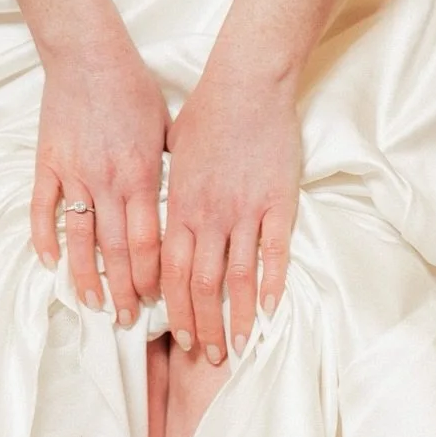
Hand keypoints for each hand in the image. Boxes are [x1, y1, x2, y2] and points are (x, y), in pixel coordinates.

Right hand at [30, 46, 170, 327]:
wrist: (88, 49)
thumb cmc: (133, 87)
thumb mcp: (166, 130)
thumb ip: (169, 174)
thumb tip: (182, 212)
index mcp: (142, 175)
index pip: (149, 241)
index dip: (152, 276)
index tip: (156, 302)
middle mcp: (109, 181)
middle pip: (117, 250)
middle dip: (124, 290)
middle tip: (126, 322)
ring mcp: (75, 174)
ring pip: (80, 238)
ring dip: (86, 277)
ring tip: (92, 305)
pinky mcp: (48, 163)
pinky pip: (43, 209)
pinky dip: (45, 238)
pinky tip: (50, 264)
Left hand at [161, 66, 300, 359]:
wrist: (248, 79)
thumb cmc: (207, 111)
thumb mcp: (171, 155)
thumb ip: (167, 196)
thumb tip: (158, 222)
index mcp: (180, 207)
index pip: (171, 273)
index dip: (173, 310)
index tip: (176, 339)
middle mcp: (209, 216)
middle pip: (201, 286)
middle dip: (202, 326)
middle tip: (207, 357)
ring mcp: (244, 212)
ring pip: (235, 278)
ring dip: (235, 319)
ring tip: (237, 348)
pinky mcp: (277, 202)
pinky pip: (273, 253)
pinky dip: (271, 285)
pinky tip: (270, 312)